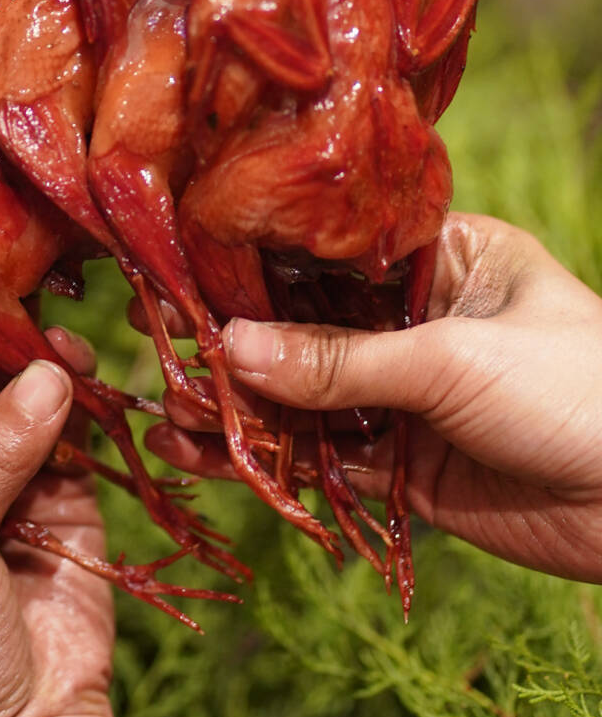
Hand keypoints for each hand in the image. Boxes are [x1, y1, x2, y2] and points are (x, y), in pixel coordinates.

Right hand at [148, 213, 601, 581]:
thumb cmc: (579, 388)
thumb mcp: (453, 358)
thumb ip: (339, 361)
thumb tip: (230, 349)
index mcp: (438, 257)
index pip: (325, 253)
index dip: (253, 263)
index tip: (181, 269)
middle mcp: (414, 318)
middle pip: (303, 326)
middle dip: (233, 341)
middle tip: (157, 345)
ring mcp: (408, 392)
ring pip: (304, 394)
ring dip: (240, 404)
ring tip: (170, 411)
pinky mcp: (406, 463)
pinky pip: (324, 453)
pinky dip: (270, 456)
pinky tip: (210, 453)